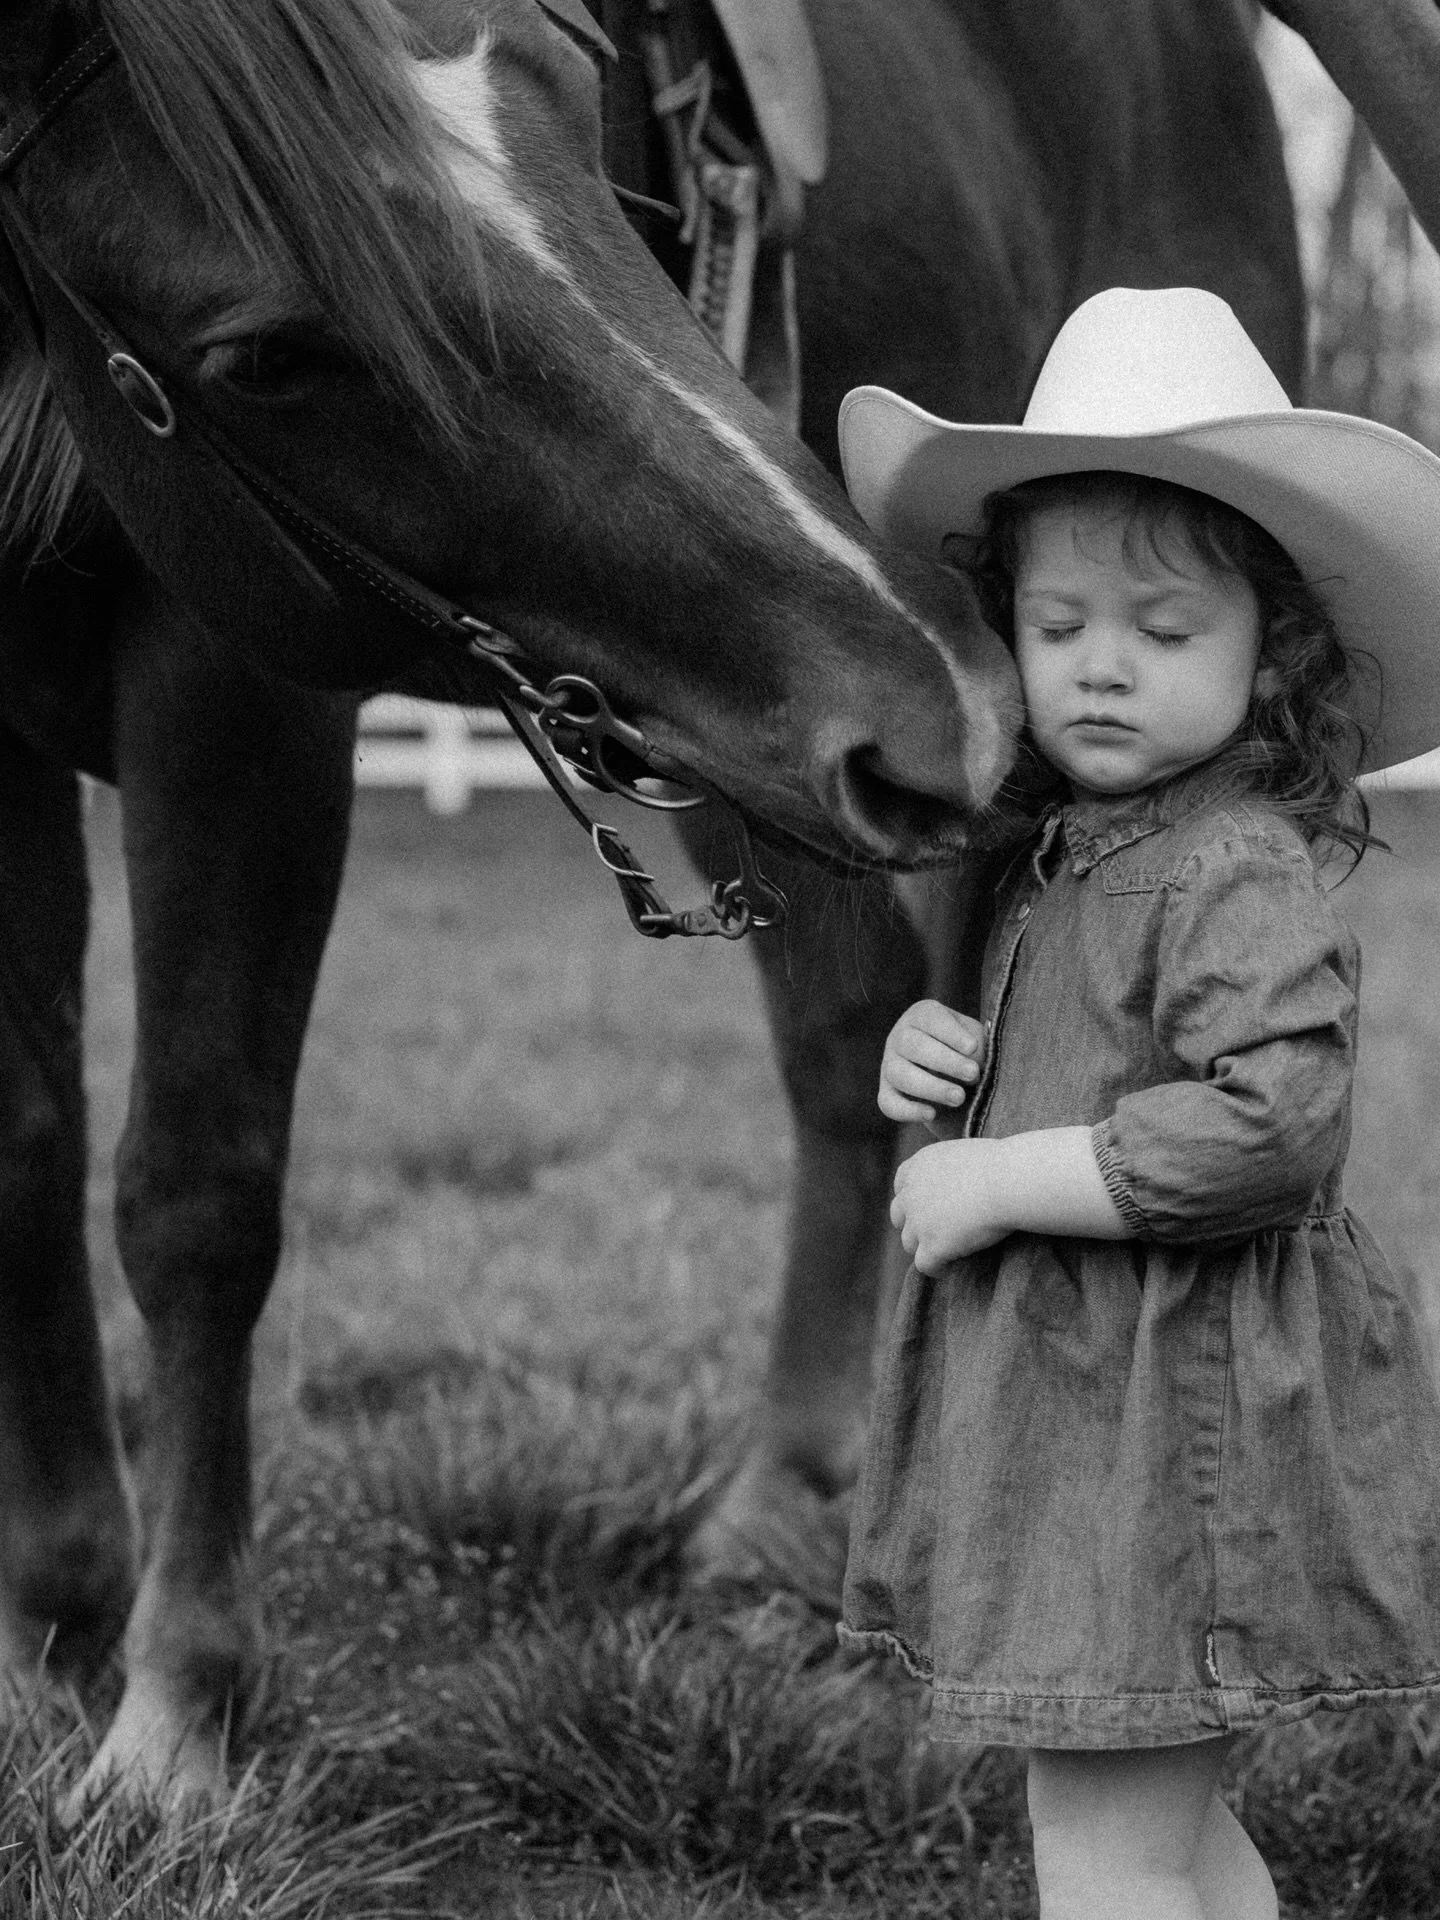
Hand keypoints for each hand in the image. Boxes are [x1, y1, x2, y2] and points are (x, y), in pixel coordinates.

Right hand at [878, 999, 985, 1127]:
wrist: (955, 1078)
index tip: (973, 1047)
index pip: (931, 1018)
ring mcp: (890, 1064)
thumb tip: (975, 1060)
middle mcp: (900, 1036)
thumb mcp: (977, 1039)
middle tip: (973, 1074)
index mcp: (922, 1015)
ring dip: (931, 1087)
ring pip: (900, 1074)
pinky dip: (908, 1110)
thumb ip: (978, 1047)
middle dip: (946, 1061)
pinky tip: (932, 1114)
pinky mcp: (886, 1092)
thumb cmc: (967, 1051)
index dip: (951, 1033)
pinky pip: (888, 1103)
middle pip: (913, 1045)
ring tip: (959, 1097)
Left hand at [891, 1138, 1009, 1273]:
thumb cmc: (1000, 1166)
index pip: (902, 1183)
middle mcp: (912, 1193)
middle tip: (932, 1231)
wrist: (1007, 1182)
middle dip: (913, 1223)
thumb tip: (961, 1180)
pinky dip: (934, 1269)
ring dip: (923, 1247)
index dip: (912, 1197)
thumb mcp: (965, 1155)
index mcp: (919, 1165)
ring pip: (909, 1242)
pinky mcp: (932, 1246)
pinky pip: (924, 1265)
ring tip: (942, 1252)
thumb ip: (951, 1169)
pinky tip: (946, 1269)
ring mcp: (919, 1221)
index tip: (925, 1206)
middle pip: (899, 1215)